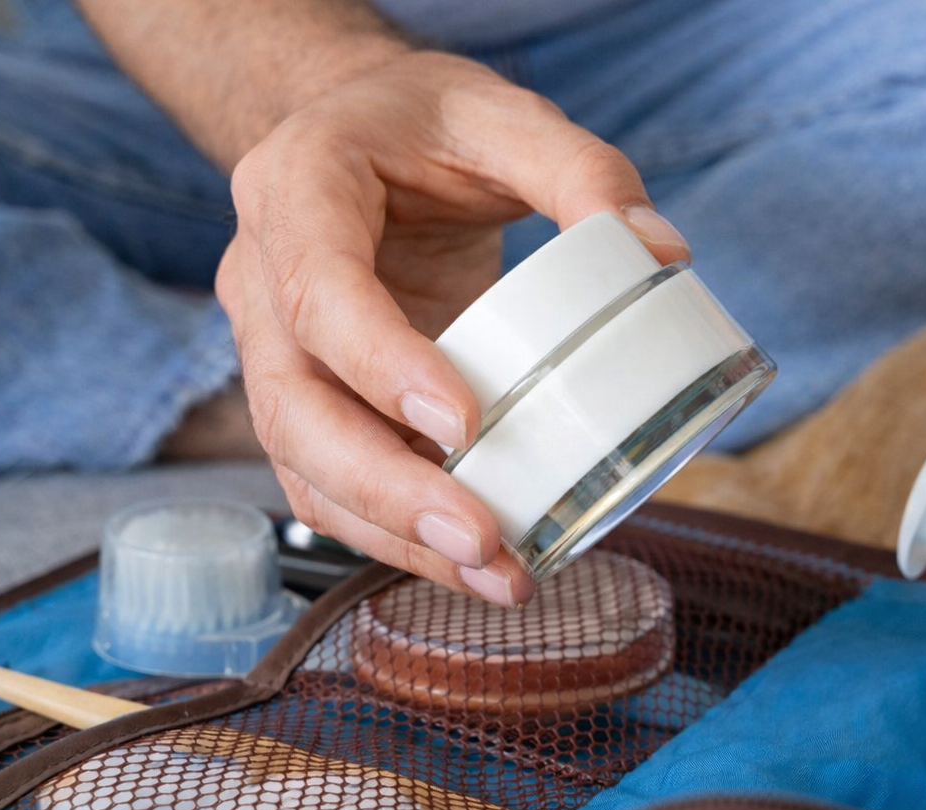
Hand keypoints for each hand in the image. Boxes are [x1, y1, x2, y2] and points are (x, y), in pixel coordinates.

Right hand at [216, 51, 689, 602]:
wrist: (355, 133)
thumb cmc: (422, 122)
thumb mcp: (504, 114)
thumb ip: (582, 170)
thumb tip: (663, 255)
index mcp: (295, 189)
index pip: (320, 291)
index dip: (381, 365)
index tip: (464, 424)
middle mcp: (262, 280)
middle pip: (294, 408)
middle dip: (387, 490)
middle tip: (484, 542)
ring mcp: (277, 350)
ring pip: (305, 466)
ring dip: (396, 537)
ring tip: (499, 580)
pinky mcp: (314, 399)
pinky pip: (335, 482)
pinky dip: (399, 535)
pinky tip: (476, 565)